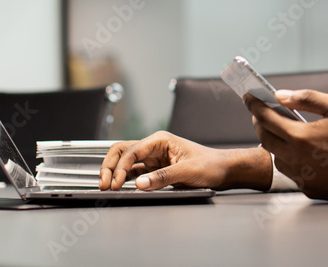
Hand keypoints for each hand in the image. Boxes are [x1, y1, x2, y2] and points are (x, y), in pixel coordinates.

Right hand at [99, 131, 271, 191]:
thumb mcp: (187, 171)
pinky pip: (134, 172)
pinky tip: (119, 187)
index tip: (115, 183)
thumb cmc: (210, 165)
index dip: (121, 167)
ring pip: (125, 161)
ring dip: (114, 172)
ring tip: (107, 187)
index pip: (132, 151)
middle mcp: (153, 146)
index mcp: (160, 140)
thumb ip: (163, 178)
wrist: (223, 170)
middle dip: (110, 166)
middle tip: (104, 184)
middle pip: (122, 151)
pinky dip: (124, 178)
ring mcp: (153, 157)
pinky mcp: (154, 169)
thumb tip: (139, 184)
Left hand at [248, 90, 327, 201]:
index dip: (255, 106)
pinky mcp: (310, 189)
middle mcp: (297, 160)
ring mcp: (303, 177)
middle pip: (265, 139)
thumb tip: (280, 95)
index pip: (266, 119)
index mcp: (301, 138)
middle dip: (261, 123)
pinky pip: (292, 172)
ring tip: (284, 130)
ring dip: (276, 142)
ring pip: (277, 157)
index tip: (249, 97)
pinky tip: (302, 150)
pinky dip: (291, 159)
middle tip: (263, 112)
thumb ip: (306, 99)